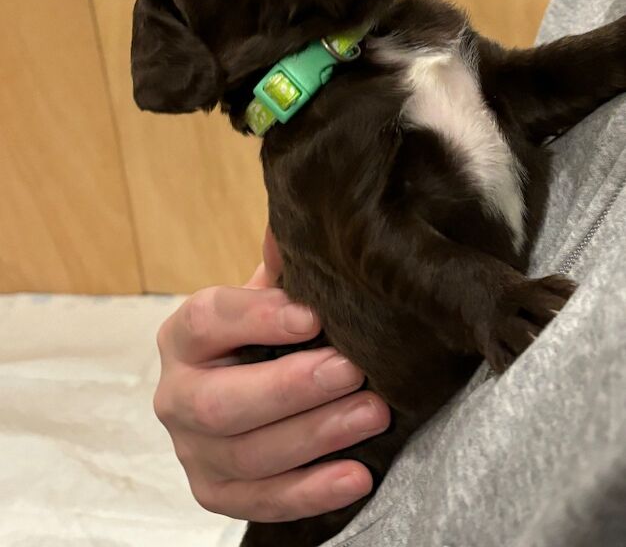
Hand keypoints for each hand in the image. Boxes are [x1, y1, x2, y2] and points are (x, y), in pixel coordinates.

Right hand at [153, 227, 390, 522]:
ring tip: (373, 413)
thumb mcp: (269, 295)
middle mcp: (176, 395)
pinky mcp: (216, 492)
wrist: (247, 387)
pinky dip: (310, 492)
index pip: (208, 320)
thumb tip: (307, 212)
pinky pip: (260, 502)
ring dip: (315, 436)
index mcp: (184, 336)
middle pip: (221, 401)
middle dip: (290, 388)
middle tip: (351, 371)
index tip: (313, 316)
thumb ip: (282, 264)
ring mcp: (192, 450)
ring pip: (246, 455)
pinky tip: (357, 475)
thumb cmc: (264, 335)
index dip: (257, 318)